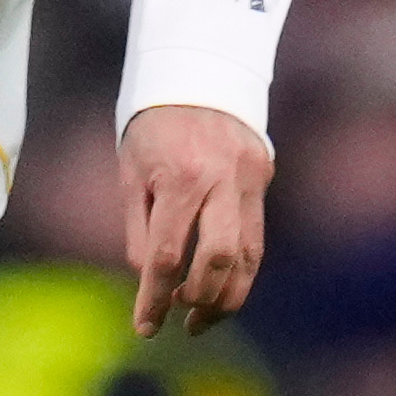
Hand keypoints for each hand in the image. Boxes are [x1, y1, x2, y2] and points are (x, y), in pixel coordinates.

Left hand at [122, 105, 272, 337]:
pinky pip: (256, 235)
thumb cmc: (152, 125)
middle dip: (199, 300)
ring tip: (203, 318)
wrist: (198, 69)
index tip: (145, 327)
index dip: (155, 298)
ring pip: (248, 254)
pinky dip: (240, 268)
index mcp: (180, 177)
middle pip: (218, 259)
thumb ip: (140, 230)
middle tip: (182, 322)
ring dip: (228, 295)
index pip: (167, 254)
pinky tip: (222, 286)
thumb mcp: (131, 172)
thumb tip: (151, 281)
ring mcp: (249, 178)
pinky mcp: (264, 176)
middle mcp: (221, 179)